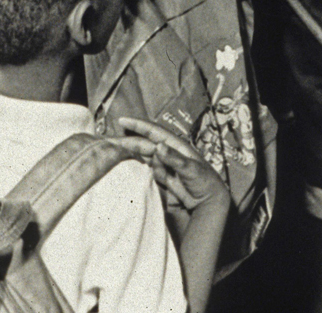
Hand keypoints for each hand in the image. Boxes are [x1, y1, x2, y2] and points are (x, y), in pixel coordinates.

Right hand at [114, 117, 228, 211]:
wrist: (209, 201)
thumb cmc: (205, 181)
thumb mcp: (191, 169)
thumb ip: (175, 159)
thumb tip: (159, 146)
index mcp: (175, 145)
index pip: (153, 131)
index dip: (138, 125)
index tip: (122, 120)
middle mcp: (168, 152)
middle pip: (145, 142)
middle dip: (130, 140)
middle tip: (111, 142)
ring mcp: (164, 164)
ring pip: (144, 156)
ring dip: (132, 154)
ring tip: (115, 153)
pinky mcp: (162, 176)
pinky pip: (147, 169)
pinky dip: (138, 167)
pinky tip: (127, 168)